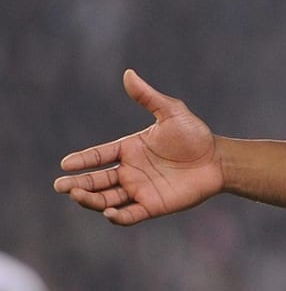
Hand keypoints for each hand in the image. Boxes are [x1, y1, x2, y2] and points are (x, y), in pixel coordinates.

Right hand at [54, 69, 223, 225]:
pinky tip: (109, 212)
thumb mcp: (171, 112)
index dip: (82, 160)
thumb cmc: (195, 135)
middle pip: (97, 180)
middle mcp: (130, 171)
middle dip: (78, 184)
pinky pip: (130, 215)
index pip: (99, 155)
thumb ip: (148, 97)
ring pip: (107, 198)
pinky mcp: (153, 205)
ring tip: (77, 196)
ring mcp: (140, 190)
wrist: (219, 160)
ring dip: (91, 199)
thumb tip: (128, 73)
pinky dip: (118, 216)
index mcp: (129, 149)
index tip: (66, 164)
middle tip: (61, 186)